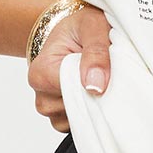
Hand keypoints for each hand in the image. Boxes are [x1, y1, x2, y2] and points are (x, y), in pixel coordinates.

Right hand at [26, 1, 112, 130]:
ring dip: (98, 103)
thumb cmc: (81, 26)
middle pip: (76, 110)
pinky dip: (95, 113)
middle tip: (111, 73)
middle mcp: (42, 94)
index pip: (72, 92)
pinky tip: (98, 91)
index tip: (111, 72)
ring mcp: (51, 109)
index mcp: (41, 72)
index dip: (96, 85)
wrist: (77, 30)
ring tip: (101, 78)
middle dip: (99, 95)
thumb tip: (95, 87)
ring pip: (81, 121)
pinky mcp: (63, 117)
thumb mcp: (92, 26)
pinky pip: (83, 126)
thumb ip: (96, 53)